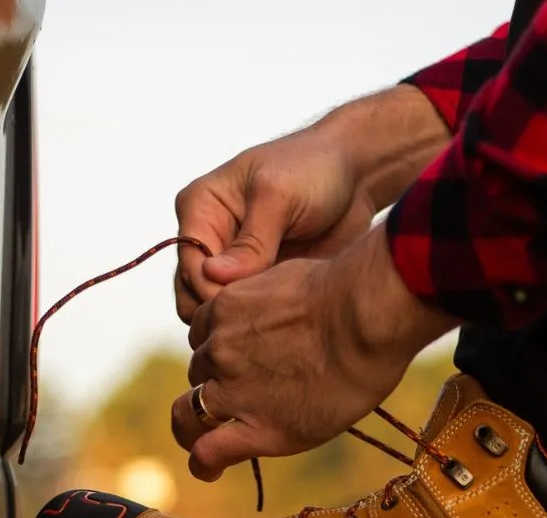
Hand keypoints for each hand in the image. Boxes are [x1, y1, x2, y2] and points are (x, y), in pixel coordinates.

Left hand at [170, 226, 454, 479]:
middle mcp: (219, 351)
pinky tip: (209, 471)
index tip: (239, 361)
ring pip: (191, 414)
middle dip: (216, 384)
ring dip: (199, 426)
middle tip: (246, 399)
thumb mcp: (291, 277)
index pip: (205, 336)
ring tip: (207, 446)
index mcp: (224, 310)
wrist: (363, 318)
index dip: (220, 350)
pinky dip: (204, 463)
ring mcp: (233, 391)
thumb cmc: (346, 293)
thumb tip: (288, 305)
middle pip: (199, 373)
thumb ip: (273, 297)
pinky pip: (210, 451)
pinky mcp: (257, 428)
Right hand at [174, 133, 374, 318]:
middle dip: (223, 310)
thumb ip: (251, 242)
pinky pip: (248, 312)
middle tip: (264, 314)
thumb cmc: (314, 169)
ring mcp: (234, 262)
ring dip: (242, 318)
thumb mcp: (279, 197)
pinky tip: (288, 315)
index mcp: (200, 208)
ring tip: (279, 313)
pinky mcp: (259, 280)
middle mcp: (210, 237)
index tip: (248, 304)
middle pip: (194, 293)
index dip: (211, 292)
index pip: (190, 265)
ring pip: (217, 308)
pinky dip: (261, 319)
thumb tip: (214, 275)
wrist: (356, 176)